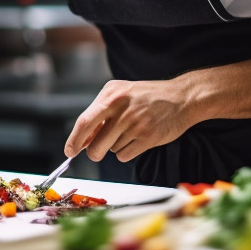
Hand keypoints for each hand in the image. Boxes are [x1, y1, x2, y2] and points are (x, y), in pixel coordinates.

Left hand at [64, 79, 194, 162]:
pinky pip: (124, 155)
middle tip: (96, 152)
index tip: (69, 151)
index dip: (74, 140)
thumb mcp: (121, 94)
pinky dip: (127, 152)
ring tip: (131, 131)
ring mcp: (135, 123)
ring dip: (116, 146)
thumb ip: (100, 113)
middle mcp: (121, 108)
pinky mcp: (147, 137)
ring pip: (111, 150)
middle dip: (93, 153)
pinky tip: (138, 138)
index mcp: (111, 94)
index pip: (85, 121)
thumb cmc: (147, 97)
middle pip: (95, 145)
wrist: (181, 97)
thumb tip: (81, 140)